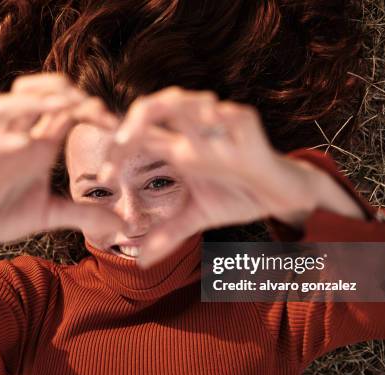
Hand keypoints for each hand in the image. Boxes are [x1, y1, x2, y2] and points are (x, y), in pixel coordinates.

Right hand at [0, 73, 124, 249]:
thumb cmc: (5, 216)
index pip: (63, 110)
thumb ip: (85, 214)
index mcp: (37, 143)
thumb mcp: (52, 213)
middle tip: (87, 103)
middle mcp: (16, 136)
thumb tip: (122, 226)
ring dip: (31, 101)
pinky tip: (22, 144)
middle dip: (59, 90)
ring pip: (3, 105)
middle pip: (31, 91)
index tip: (115, 124)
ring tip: (60, 107)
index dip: (89, 108)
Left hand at [103, 86, 320, 267]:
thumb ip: (167, 235)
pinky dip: (221, 117)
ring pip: (193, 102)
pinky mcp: (250, 128)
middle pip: (156, 108)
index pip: (139, 137)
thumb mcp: (197, 218)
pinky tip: (210, 121)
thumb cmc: (237, 197)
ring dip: (172, 108)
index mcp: (178, 148)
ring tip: (156, 126)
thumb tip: (140, 263)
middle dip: (134, 120)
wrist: (280, 195)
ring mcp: (220, 128)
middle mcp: (194, 133)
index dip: (116, 150)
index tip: (104, 178)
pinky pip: (234, 116)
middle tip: (120, 143)